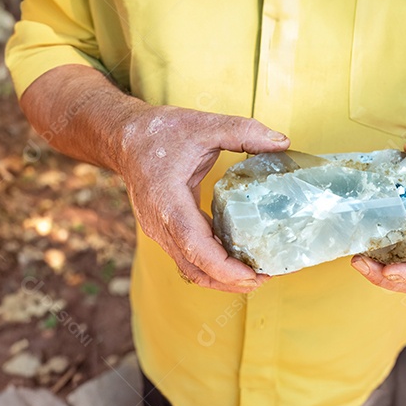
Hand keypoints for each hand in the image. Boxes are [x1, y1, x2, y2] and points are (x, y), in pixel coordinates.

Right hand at [114, 105, 289, 292]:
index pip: (195, 246)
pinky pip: (189, 256)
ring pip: (191, 268)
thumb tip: (281, 142)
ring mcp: (160, 231)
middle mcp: (160, 224)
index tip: (254, 274)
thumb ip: (243, 131)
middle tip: (265, 277)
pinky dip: (213, 263)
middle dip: (230, 280)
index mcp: (168, 202)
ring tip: (255, 274)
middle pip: (195, 268)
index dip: (224, 267)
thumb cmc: (159, 132)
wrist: (124, 139)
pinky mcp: (165, 231)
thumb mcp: (204, 125)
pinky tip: (237, 258)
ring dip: (221, 277)